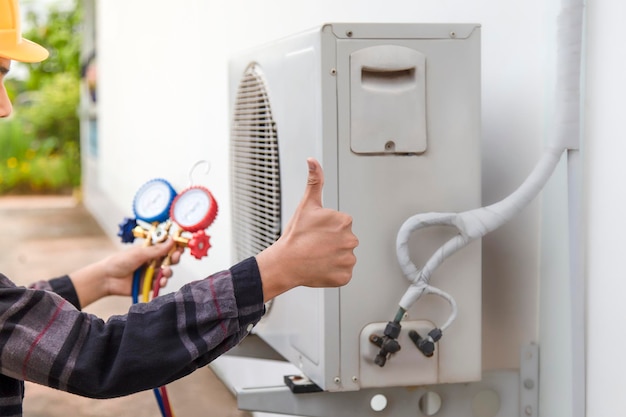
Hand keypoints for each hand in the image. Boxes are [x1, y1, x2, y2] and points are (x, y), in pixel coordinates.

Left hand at [70, 238, 182, 306]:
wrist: (107, 278)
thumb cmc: (119, 261)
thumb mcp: (139, 253)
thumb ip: (157, 250)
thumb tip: (172, 241)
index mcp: (149, 251)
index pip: (166, 247)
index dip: (174, 247)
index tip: (181, 246)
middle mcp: (152, 261)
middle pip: (169, 259)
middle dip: (174, 258)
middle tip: (175, 257)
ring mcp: (151, 273)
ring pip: (166, 272)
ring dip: (168, 271)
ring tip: (165, 271)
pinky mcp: (148, 284)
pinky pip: (160, 283)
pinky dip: (162, 282)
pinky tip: (161, 281)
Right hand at [256, 158, 357, 300]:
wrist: (285, 263)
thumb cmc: (295, 235)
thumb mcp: (306, 204)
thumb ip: (315, 180)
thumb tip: (312, 160)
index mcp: (345, 221)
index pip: (341, 225)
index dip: (326, 229)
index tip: (315, 232)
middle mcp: (351, 240)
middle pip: (344, 241)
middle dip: (331, 243)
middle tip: (314, 245)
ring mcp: (349, 260)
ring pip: (344, 257)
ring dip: (332, 257)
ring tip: (316, 256)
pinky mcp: (345, 276)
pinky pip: (343, 273)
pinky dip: (333, 272)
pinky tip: (320, 267)